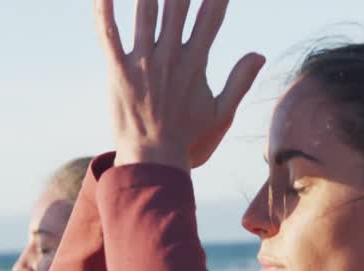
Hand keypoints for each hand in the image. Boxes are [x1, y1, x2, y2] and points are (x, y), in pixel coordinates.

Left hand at [95, 0, 265, 169]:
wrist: (154, 161)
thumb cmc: (189, 138)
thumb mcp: (222, 112)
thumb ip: (239, 79)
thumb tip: (259, 53)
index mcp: (196, 63)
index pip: (211, 16)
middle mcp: (171, 56)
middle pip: (178, 4)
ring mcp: (143, 62)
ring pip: (145, 10)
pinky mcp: (117, 70)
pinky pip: (108, 32)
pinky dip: (104, 9)